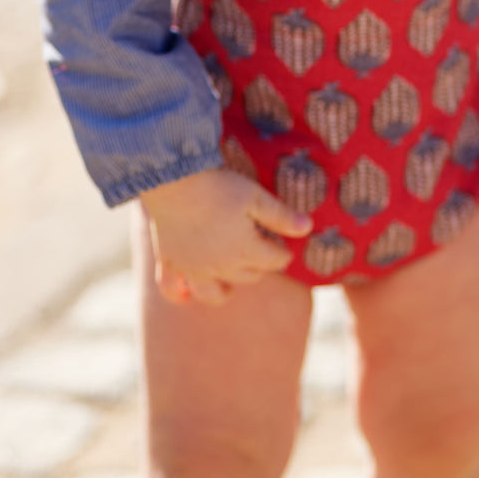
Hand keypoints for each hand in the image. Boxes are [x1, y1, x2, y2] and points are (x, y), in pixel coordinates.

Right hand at [139, 168, 312, 307]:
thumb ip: (282, 216)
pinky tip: (186, 294)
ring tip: (231, 281)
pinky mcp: (170, 263)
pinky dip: (181, 295)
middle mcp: (221, 267)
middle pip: (249, 276)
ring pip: (214, 293)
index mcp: (246, 251)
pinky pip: (174, 290)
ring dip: (226, 289)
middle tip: (261, 251)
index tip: (285, 247)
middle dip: (260, 266)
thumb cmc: (218, 187)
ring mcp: (193, 269)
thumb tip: (308, 228)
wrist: (174, 182)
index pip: (274, 260)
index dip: (283, 254)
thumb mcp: (256, 196)